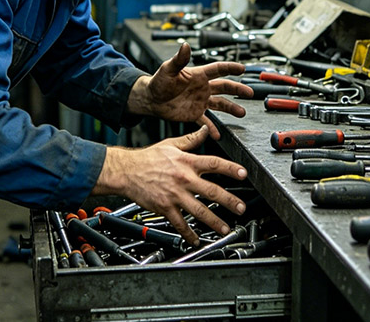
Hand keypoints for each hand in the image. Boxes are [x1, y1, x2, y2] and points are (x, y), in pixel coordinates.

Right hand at [93, 125, 246, 243]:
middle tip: (241, 208)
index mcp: (186, 162)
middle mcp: (183, 178)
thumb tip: (205, 130)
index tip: (243, 174)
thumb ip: (191, 139)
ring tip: (225, 228)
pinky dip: (189, 233)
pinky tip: (196, 239)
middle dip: (229, 200)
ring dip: (214, 221)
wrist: (126, 170)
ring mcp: (174, 195)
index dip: (230, 168)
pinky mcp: (165, 207)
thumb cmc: (147, 158)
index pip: (213, 164)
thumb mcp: (170, 144)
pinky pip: (180, 223)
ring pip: (199, 210)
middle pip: (211, 191)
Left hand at [128, 42, 252, 138]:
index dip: (230, 68)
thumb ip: (179, 59)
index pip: (218, 69)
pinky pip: (206, 122)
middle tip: (249, 93)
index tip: (242, 68)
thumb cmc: (157, 82)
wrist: (150, 99)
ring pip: (220, 104)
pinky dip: (212, 128)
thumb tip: (185, 46)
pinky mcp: (194, 114)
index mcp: (198, 75)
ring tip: (241, 113)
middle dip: (238, 89)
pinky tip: (218, 134)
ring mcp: (200, 101)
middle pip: (224, 87)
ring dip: (231, 108)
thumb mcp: (168, 69)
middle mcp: (202, 88)